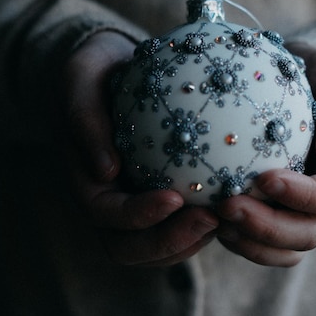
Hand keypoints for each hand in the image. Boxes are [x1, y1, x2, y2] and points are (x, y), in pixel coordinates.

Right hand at [59, 31, 218, 266]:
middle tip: (210, 219)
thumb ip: (84, 117)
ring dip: (191, 239)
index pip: (107, 215)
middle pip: (131, 247)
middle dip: (170, 242)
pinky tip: (234, 199)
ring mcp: (134, 202)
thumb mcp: (80, 76)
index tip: (174, 198)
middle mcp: (109, 200)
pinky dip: (204, 220)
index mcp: (85, 180)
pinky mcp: (160, 193)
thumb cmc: (93, 70)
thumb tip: (107, 171)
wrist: (111, 68)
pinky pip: (181, 219)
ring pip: (158, 244)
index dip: (138, 216)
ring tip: (227, 217)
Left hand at [214, 44, 315, 266]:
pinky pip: (263, 240)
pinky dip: (241, 238)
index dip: (303, 196)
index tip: (266, 178)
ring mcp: (301, 209)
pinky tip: (210, 218)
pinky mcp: (275, 210)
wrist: (300, 76)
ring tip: (216, 219)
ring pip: (285, 247)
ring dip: (251, 241)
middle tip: (228, 206)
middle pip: (308, 233)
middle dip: (269, 227)